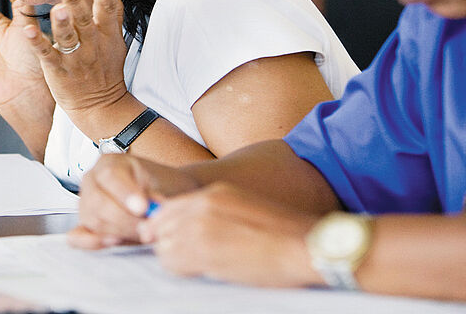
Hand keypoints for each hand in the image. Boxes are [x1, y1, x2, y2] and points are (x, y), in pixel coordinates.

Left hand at [23, 0, 131, 126]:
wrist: (101, 106)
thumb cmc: (106, 69)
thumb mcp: (116, 41)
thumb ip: (112, 15)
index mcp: (106, 33)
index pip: (108, 8)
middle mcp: (91, 43)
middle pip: (85, 20)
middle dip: (77, 3)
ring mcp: (74, 58)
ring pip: (67, 38)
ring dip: (61, 24)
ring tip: (56, 10)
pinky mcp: (58, 70)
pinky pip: (46, 54)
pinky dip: (37, 43)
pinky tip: (28, 30)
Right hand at [68, 153, 198, 247]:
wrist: (164, 197)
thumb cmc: (162, 188)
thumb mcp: (164, 184)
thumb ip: (157, 196)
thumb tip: (152, 211)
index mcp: (110, 163)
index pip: (110, 176)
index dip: (125, 194)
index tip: (143, 208)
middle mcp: (92, 180)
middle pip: (98, 201)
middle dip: (124, 220)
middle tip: (148, 227)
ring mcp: (84, 203)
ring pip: (92, 220)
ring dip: (119, 232)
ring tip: (143, 232)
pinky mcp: (84, 224)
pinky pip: (77, 236)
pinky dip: (92, 242)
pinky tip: (113, 242)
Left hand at [138, 183, 319, 287]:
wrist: (305, 245)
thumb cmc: (283, 234)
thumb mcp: (245, 208)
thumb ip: (215, 213)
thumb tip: (192, 230)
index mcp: (213, 193)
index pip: (169, 207)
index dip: (163, 225)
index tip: (167, 238)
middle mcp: (202, 205)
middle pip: (160, 224)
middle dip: (165, 241)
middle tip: (179, 256)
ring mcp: (201, 226)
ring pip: (163, 244)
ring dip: (172, 257)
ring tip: (192, 266)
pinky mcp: (204, 249)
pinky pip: (172, 261)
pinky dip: (178, 268)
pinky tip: (197, 271)